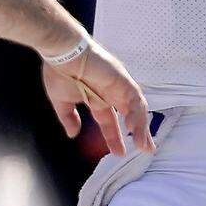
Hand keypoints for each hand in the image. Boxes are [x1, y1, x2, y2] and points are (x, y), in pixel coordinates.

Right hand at [42, 40, 153, 155]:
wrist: (62, 53)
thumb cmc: (59, 72)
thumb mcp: (62, 101)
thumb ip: (69, 118)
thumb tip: (73, 134)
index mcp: (97, 98)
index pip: (109, 121)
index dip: (114, 137)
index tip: (119, 152)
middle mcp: (111, 93)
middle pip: (130, 116)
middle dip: (138, 133)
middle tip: (146, 150)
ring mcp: (118, 86)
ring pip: (136, 108)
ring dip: (141, 126)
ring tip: (144, 145)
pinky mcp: (122, 79)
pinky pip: (134, 98)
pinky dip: (136, 112)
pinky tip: (134, 127)